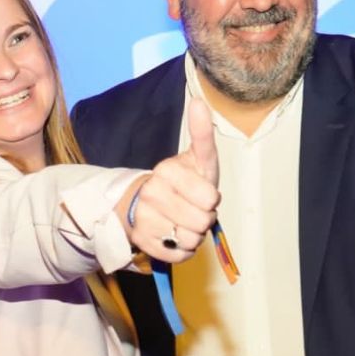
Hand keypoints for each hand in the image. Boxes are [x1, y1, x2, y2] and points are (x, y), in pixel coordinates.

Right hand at [121, 92, 221, 263]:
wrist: (145, 203)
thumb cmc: (182, 181)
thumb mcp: (197, 158)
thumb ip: (202, 134)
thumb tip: (199, 101)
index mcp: (166, 171)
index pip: (209, 197)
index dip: (211, 199)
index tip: (205, 195)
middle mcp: (151, 194)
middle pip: (203, 221)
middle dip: (204, 218)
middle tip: (193, 209)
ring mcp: (144, 219)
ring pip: (191, 239)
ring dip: (194, 234)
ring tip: (183, 221)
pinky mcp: (143, 242)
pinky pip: (179, 255)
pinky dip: (183, 249)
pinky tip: (174, 235)